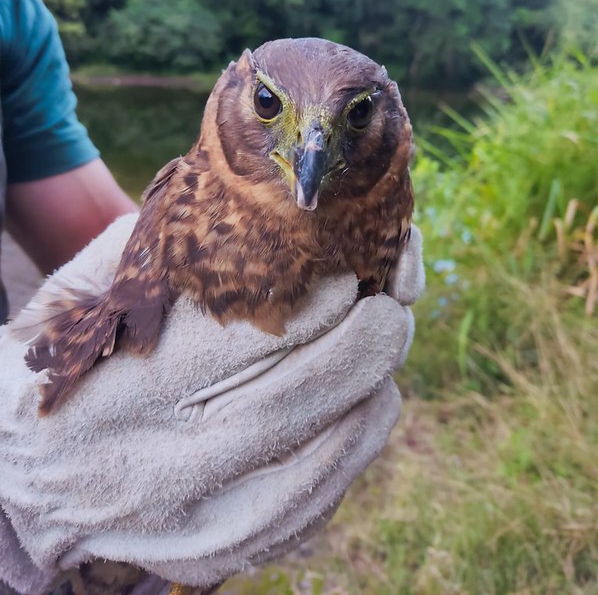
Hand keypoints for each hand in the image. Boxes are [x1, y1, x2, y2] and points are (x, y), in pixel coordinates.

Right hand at [0, 215, 422, 594]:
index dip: (302, 308)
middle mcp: (152, 473)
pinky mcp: (212, 558)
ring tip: (387, 348)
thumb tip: (240, 207)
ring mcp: (187, 529)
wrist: (22, 477)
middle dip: (356, 353)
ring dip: (366, 402)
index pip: (227, 351)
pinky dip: (352, 454)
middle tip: (393, 306)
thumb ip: (148, 252)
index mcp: (114, 397)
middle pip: (279, 414)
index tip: (344, 270)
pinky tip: (368, 406)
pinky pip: (307, 516)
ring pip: (308, 474)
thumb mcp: (76, 298)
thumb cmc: (60, 369)